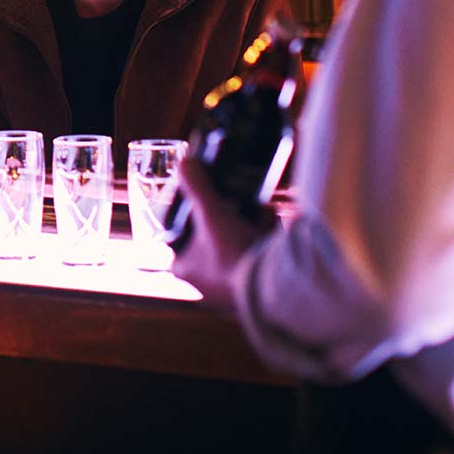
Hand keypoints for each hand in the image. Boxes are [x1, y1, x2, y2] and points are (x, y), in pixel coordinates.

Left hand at [170, 157, 268, 313]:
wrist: (274, 290)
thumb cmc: (232, 255)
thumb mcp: (212, 214)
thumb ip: (197, 188)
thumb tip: (184, 164)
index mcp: (186, 268)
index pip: (179, 234)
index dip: (189, 213)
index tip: (203, 198)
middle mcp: (206, 281)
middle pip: (213, 235)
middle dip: (230, 214)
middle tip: (238, 200)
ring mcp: (232, 286)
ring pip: (237, 242)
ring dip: (251, 222)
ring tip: (260, 208)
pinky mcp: (257, 287)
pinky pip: (257, 254)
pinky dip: (265, 237)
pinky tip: (273, 222)